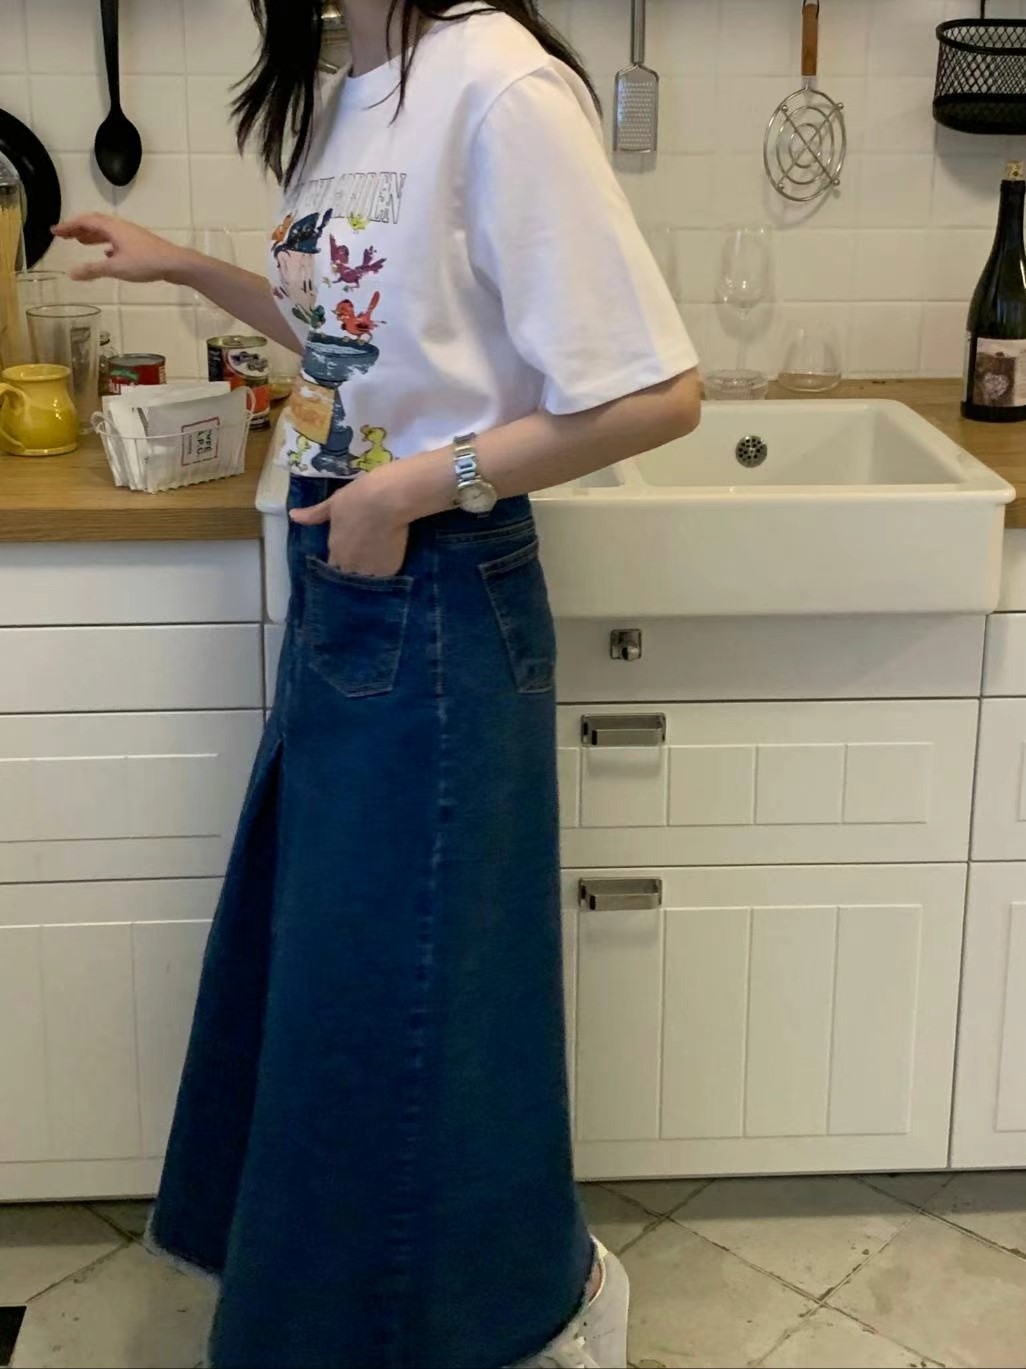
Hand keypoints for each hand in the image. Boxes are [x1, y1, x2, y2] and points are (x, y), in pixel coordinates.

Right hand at [51, 214, 194, 284]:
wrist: (175, 263)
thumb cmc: (145, 263)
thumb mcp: (116, 268)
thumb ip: (93, 270)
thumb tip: (71, 273)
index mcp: (112, 227)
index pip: (85, 222)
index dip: (68, 226)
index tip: (55, 231)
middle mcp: (120, 227)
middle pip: (95, 224)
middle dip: (78, 229)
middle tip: (64, 236)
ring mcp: (131, 235)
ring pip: (106, 232)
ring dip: (91, 236)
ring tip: (80, 242)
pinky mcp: (139, 244)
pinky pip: (117, 240)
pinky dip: (107, 244)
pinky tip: (106, 254)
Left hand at [289, 473, 410, 577]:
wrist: (387, 499)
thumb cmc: (357, 497)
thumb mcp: (333, 503)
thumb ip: (314, 515)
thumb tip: (293, 516)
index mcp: (335, 549)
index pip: (333, 564)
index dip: (341, 557)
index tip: (349, 547)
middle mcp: (349, 564)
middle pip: (350, 572)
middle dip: (355, 565)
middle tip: (366, 548)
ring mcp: (369, 569)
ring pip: (368, 575)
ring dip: (370, 568)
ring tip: (379, 552)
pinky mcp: (388, 569)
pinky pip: (385, 573)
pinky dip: (386, 566)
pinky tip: (390, 553)